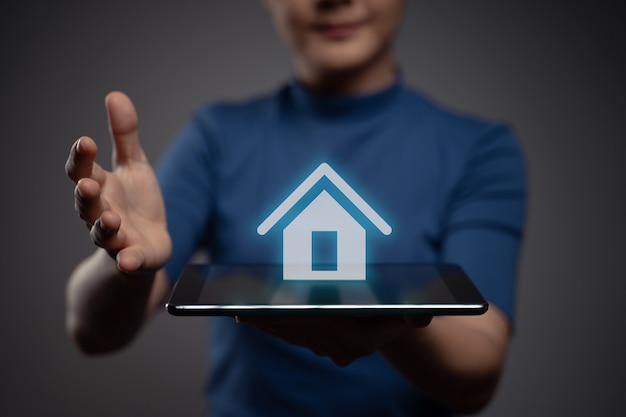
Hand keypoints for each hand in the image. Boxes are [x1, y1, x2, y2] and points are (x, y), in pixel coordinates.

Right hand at [65, 92, 171, 272]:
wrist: (149, 244)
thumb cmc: (136, 202)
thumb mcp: (135, 165)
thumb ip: (125, 136)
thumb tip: (115, 95)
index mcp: (100, 187)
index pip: (81, 171)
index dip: (81, 158)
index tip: (85, 141)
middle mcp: (101, 212)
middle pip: (86, 204)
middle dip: (85, 195)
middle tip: (87, 184)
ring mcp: (116, 237)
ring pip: (103, 233)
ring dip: (104, 226)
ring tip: (111, 218)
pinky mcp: (134, 257)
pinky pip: (128, 260)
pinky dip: (127, 260)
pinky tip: (128, 259)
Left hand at [237, 315, 430, 366]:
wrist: (393, 322)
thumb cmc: (399, 305)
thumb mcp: (412, 303)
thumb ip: (417, 310)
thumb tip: (420, 316)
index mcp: (364, 338)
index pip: (326, 323)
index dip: (299, 314)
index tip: (274, 306)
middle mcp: (343, 348)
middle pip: (301, 329)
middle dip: (272, 317)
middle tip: (245, 304)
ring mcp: (328, 348)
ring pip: (290, 333)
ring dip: (264, 322)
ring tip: (238, 308)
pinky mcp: (315, 343)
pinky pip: (288, 335)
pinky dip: (267, 324)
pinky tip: (246, 315)